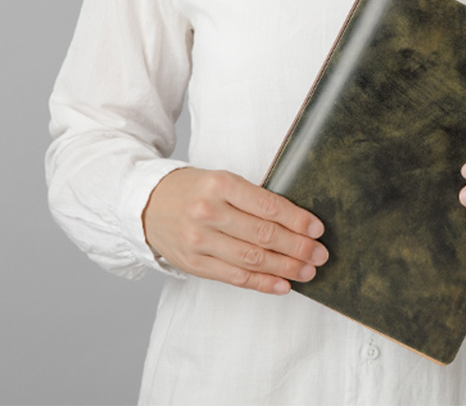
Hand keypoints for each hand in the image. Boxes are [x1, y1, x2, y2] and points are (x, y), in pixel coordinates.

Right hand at [142, 167, 328, 293]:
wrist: (145, 204)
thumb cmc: (193, 190)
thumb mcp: (221, 180)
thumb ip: (252, 198)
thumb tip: (296, 222)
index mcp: (220, 184)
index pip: (268, 206)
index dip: (297, 220)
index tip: (317, 229)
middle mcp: (209, 212)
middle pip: (263, 235)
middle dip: (298, 247)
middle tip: (320, 254)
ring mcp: (199, 240)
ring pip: (252, 259)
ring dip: (286, 268)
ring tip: (308, 271)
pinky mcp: (194, 263)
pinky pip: (235, 277)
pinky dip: (263, 283)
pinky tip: (283, 285)